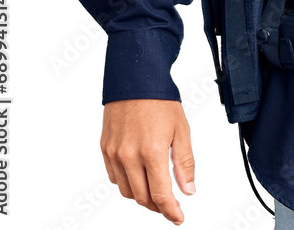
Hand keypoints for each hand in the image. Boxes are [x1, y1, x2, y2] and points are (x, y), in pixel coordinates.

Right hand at [101, 99, 195, 224]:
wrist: (135, 78)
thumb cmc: (160, 100)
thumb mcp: (181, 130)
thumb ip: (184, 163)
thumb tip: (188, 190)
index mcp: (151, 151)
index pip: (160, 194)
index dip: (170, 211)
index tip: (178, 217)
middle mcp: (129, 156)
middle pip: (142, 197)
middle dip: (157, 206)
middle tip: (170, 205)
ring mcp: (114, 153)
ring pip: (127, 190)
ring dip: (142, 196)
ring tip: (156, 189)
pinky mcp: (105, 148)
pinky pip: (114, 177)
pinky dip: (127, 183)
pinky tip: (139, 176)